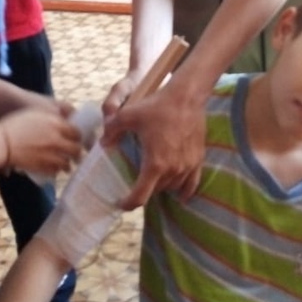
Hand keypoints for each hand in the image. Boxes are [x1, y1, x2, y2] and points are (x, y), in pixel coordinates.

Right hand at [2, 108, 81, 177]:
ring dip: (68, 164)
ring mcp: (50, 155)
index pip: (76, 132)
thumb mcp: (37, 115)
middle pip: (75, 149)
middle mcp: (56, 140)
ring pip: (67, 163)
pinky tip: (55, 169)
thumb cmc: (16, 124)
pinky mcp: (42, 167)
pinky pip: (55, 171)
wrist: (1, 141)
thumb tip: (65, 122)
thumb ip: (53, 119)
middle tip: (76, 153)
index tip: (77, 138)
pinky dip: (57, 171)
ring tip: (66, 164)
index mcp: (56, 125)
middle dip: (77, 152)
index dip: (79, 136)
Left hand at [102, 79, 204, 209]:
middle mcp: (172, 170)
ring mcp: (187, 166)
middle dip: (144, 190)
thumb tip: (103, 143)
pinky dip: (184, 191)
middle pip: (155, 191)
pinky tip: (181, 194)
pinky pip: (191, 184)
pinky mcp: (198, 160)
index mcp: (155, 164)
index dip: (128, 204)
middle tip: (135, 184)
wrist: (187, 97)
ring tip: (153, 180)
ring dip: (161, 187)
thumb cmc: (158, 106)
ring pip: (172, 188)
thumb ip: (112, 130)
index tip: (121, 204)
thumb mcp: (129, 115)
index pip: (140, 196)